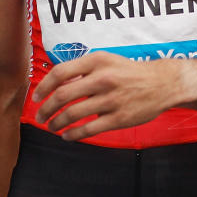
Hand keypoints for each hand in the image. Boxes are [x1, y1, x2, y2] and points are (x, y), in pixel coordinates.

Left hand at [31, 51, 182, 141]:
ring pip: (73, 114)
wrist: (161, 83)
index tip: (36, 97)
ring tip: (52, 126)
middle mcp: (102, 78)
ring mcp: (111, 99)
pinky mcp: (119, 118)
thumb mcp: (105, 61)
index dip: (43, 86)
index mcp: (96, 61)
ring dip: (57, 123)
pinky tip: (67, 135)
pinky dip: (74, 134)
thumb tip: (56, 84)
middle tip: (40, 116)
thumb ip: (82, 71)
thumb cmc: (128, 71)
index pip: (60, 72)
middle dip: (46, 109)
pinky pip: (89, 129)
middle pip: (63, 96)